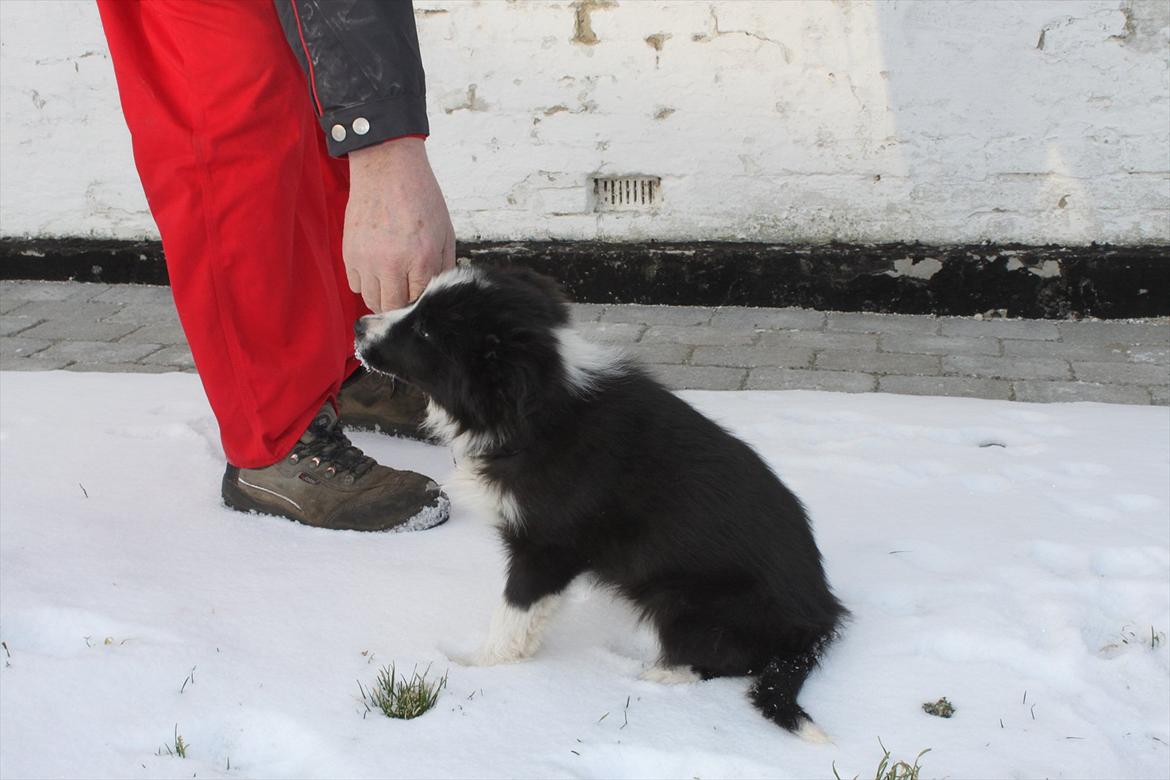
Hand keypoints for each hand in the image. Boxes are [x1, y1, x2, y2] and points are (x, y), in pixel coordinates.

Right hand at [343, 137, 455, 311]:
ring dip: (382, 298)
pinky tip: (376, 270)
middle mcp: (392, 264)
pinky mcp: (349, 253)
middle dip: (401, 305)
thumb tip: (437, 292)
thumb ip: (443, 266)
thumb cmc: (419, 196)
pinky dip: (366, 284)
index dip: (420, 302)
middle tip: (405, 296)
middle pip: (393, 307)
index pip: (419, 301)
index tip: (421, 299)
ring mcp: (367, 260)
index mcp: (422, 259)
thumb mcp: (445, 231)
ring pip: (371, 301)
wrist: (386, 167)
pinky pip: (355, 285)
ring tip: (391, 285)